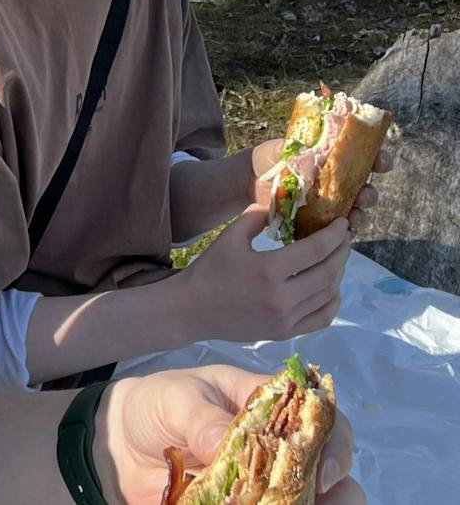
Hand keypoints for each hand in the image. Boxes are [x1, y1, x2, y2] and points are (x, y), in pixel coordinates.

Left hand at [94, 365, 362, 504]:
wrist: (118, 446)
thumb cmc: (154, 405)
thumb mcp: (174, 398)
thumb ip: (202, 418)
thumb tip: (226, 443)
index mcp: (265, 406)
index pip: (319, 418)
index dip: (333, 442)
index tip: (322, 470)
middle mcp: (274, 448)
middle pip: (328, 470)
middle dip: (339, 490)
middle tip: (315, 500)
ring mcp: (262, 486)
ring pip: (310, 502)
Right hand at [177, 207, 349, 340]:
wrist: (193, 309)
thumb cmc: (211, 269)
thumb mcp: (231, 236)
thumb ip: (258, 216)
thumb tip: (282, 203)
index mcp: (268, 271)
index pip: (315, 250)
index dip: (334, 235)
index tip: (342, 223)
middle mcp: (282, 298)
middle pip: (327, 273)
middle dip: (341, 251)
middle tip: (344, 236)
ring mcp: (286, 320)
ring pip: (328, 295)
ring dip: (339, 273)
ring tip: (338, 256)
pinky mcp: (285, 334)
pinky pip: (321, 318)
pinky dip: (333, 300)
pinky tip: (331, 286)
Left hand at [250, 138, 393, 228]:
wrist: (249, 180)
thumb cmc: (268, 158)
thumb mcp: (281, 147)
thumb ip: (297, 149)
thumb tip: (314, 153)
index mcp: (334, 158)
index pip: (365, 158)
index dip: (378, 159)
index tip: (380, 161)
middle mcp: (338, 181)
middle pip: (366, 189)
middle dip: (370, 193)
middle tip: (363, 194)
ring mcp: (330, 203)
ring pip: (357, 211)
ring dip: (360, 214)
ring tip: (353, 215)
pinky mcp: (319, 222)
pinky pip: (338, 230)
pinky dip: (344, 232)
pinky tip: (342, 231)